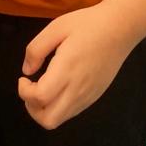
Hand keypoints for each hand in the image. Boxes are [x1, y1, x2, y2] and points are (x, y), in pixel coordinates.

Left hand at [18, 3, 135, 129]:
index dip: (24, 92)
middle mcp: (77, 89)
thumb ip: (36, 49)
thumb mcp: (56, 28)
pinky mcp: (95, 96)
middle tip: (31, 89)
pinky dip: (58, 107)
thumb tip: (26, 71)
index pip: (40, 98)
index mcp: (66, 70)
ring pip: (60, 120)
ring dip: (44, 109)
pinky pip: (72, 112)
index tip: (24, 78)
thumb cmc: (88, 24)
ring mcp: (88, 96)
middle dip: (32, 109)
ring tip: (43, 88)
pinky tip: (58, 88)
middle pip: (49, 120)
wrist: (121, 28)